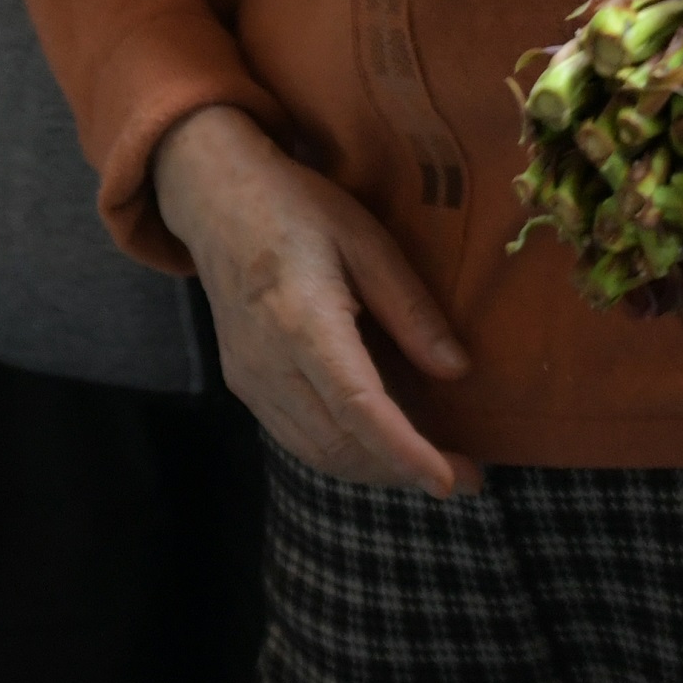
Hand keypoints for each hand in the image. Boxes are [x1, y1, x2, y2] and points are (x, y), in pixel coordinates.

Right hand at [154, 107, 474, 495]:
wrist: (216, 201)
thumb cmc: (297, 209)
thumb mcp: (367, 240)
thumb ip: (410, 308)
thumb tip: (457, 370)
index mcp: (301, 321)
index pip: (358, 407)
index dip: (405, 451)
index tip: (449, 481)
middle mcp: (267, 364)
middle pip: (340, 444)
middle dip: (403, 471)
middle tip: (466, 476)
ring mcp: (249, 380)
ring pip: (319, 452)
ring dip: (377, 469)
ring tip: (434, 466)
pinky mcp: (244, 385)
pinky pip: (299, 438)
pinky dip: (346, 452)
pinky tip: (384, 443)